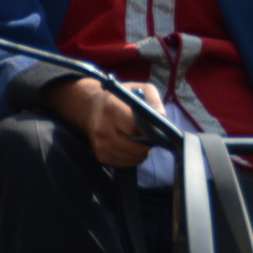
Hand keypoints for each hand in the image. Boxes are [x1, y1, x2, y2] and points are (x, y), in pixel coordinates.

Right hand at [44, 77, 161, 166]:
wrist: (90, 108)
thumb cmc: (118, 99)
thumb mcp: (136, 89)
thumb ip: (152, 98)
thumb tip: (161, 115)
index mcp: (111, 109)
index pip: (133, 127)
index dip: (147, 131)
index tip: (154, 130)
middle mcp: (102, 128)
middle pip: (133, 146)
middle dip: (146, 145)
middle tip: (152, 139)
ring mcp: (100, 144)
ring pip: (130, 157)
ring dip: (141, 153)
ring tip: (143, 143)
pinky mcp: (100, 156)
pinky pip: (123, 164)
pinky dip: (132, 159)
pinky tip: (133, 149)